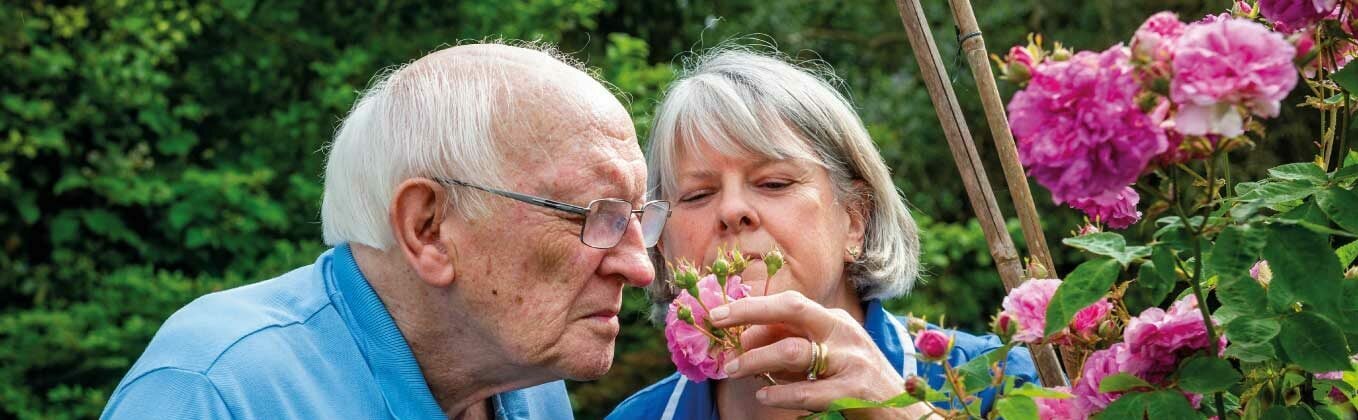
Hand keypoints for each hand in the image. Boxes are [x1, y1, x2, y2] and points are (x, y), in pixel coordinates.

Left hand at [707, 291, 936, 418]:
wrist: (902, 413)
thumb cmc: (855, 383)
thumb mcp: (826, 358)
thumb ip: (792, 347)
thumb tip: (746, 340)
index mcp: (834, 321)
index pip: (789, 302)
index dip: (752, 304)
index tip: (718, 312)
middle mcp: (843, 332)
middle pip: (792, 310)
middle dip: (750, 313)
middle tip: (718, 326)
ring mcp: (851, 360)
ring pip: (793, 351)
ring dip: (756, 360)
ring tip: (733, 370)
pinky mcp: (855, 391)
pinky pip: (808, 391)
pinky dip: (781, 393)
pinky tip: (764, 396)